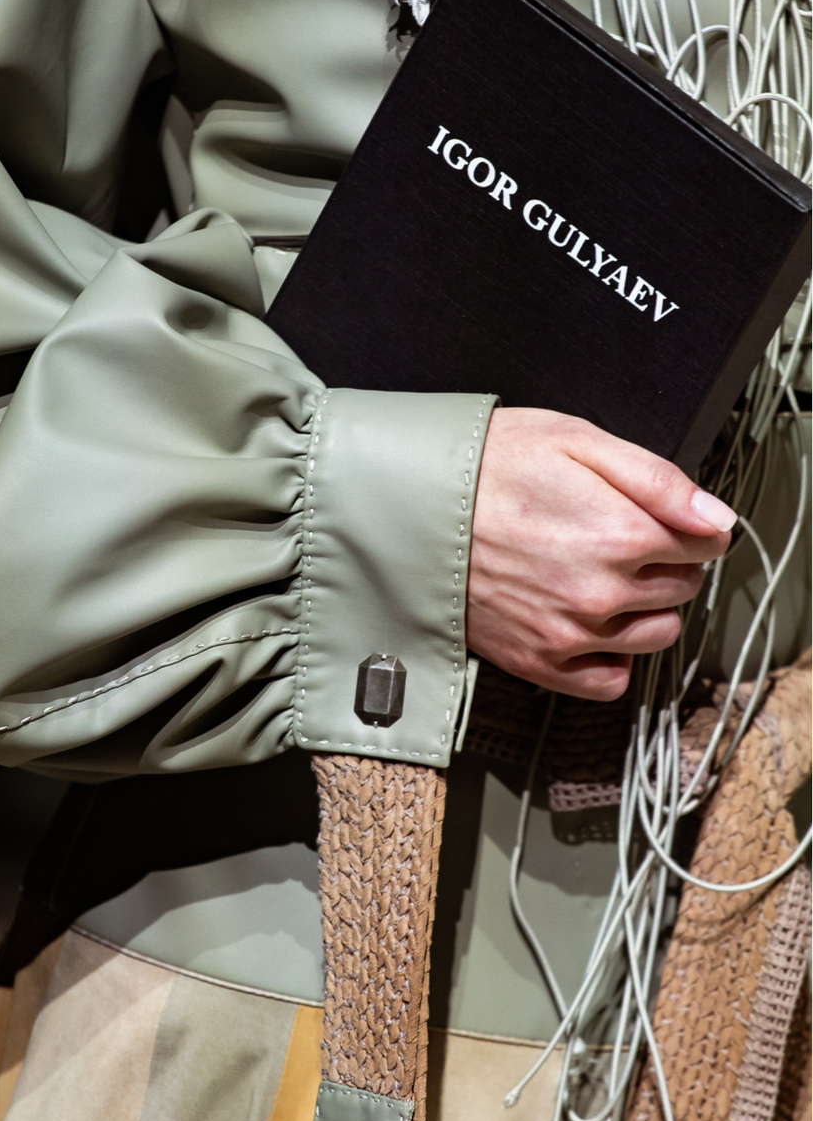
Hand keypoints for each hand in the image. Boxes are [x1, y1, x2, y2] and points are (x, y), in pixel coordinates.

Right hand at [466, 408, 734, 700]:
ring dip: (642, 608)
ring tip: (595, 575)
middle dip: (662, 562)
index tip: (651, 511)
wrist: (404, 503)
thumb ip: (656, 479)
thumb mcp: (573, 440)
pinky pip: (609, 680)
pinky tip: (584, 622)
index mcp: (621, 533)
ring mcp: (569, 633)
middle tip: (609, 534)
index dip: (683, 522)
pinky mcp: (537, 661)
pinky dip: (609, 657)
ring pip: (656, 634)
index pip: (705, 542)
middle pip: (682, 587)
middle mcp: (601, 592)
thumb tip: (716, 518)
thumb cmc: (484, 463)